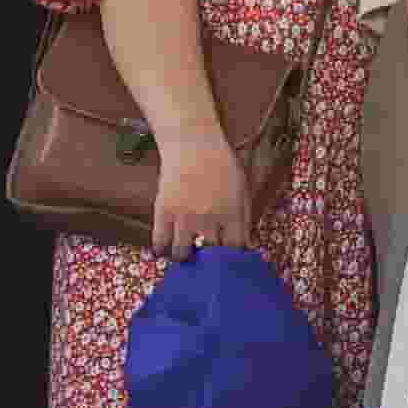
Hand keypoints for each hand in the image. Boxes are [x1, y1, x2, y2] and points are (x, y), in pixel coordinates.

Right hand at [147, 129, 250, 257]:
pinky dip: (162, 250)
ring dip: (186, 258)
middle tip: (208, 264)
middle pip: (210, 254)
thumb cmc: (221, 164)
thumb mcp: (243, 189)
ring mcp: (184, 216)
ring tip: (188, 257)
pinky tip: (166, 251)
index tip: (230, 263)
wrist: (192, 143)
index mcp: (232, 212)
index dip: (233, 259)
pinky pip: (160, 241)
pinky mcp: (163, 211)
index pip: (235, 249)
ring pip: (182, 253)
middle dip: (211, 262)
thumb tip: (246, 247)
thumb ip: (245, 219)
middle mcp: (208, 217)